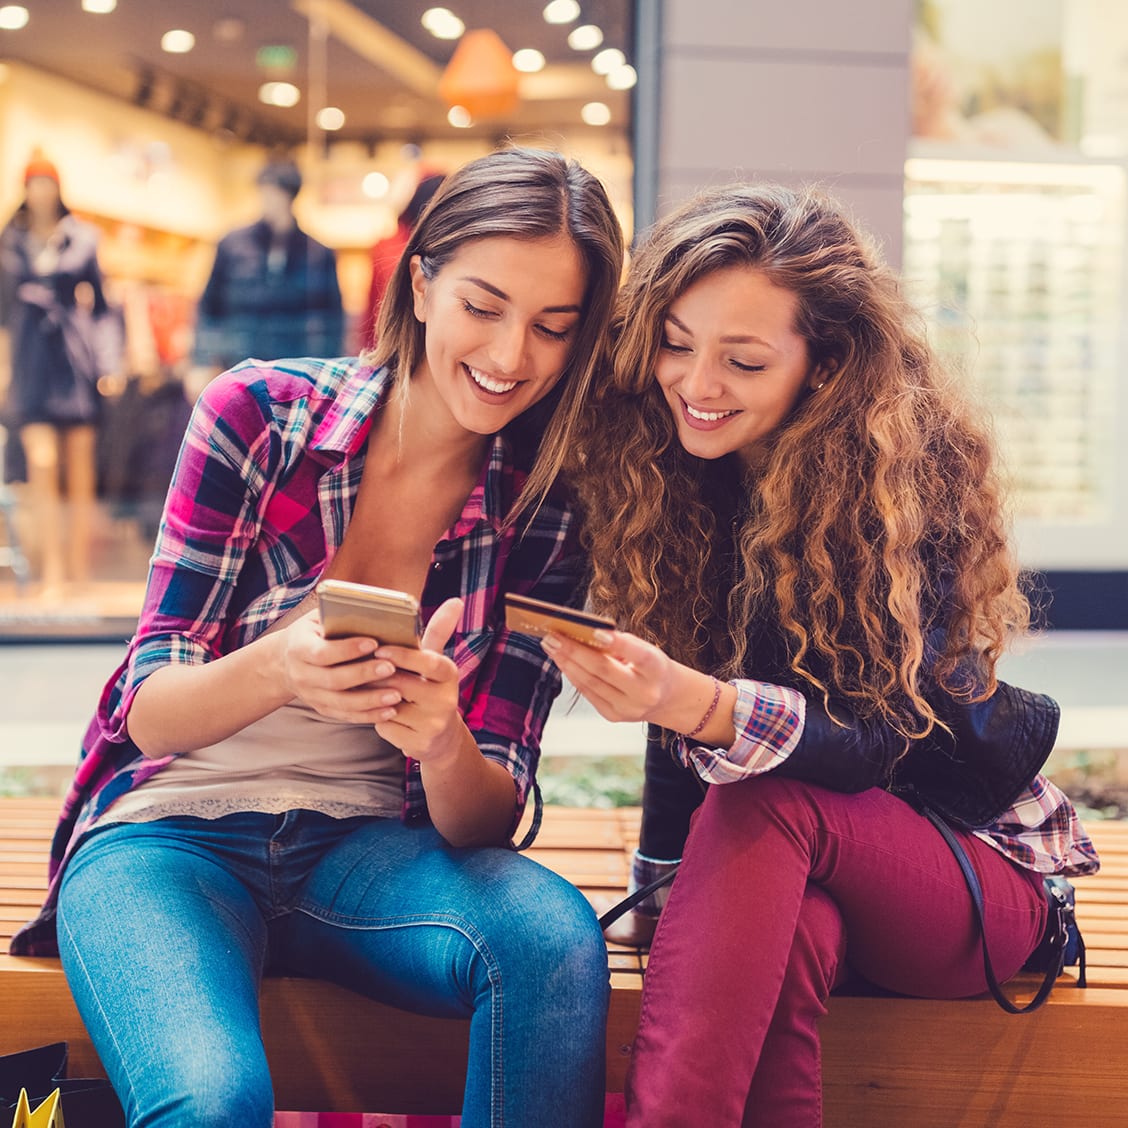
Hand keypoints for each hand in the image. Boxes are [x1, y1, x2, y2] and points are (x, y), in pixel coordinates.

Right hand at [279, 608, 398, 721]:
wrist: (285, 661)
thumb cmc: (312, 633)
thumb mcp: (316, 618)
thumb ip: (338, 616)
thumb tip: (372, 613)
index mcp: (299, 648)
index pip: (322, 652)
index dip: (347, 649)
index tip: (373, 643)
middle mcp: (302, 675)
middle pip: (333, 680)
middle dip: (363, 674)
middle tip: (390, 668)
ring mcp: (311, 695)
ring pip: (341, 703)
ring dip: (370, 701)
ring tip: (396, 695)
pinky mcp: (322, 708)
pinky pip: (345, 715)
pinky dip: (368, 715)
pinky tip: (390, 711)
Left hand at [367, 597, 465, 761]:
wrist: (441, 737)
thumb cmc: (430, 689)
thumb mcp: (435, 662)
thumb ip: (438, 632)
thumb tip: (456, 601)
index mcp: (449, 674)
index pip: (428, 660)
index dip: (403, 655)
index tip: (379, 648)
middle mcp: (447, 699)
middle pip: (402, 683)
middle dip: (377, 676)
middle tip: (357, 668)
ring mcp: (435, 724)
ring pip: (390, 705)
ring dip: (373, 697)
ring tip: (363, 688)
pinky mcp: (420, 744)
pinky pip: (386, 727)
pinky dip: (378, 720)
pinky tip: (379, 713)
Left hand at [543, 628, 731, 742]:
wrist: (668, 698)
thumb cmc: (651, 666)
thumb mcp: (646, 651)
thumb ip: (620, 645)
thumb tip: (581, 635)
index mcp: (656, 669)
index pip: (636, 654)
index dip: (616, 643)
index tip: (594, 630)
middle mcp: (644, 692)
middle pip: (603, 670)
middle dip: (573, 651)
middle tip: (552, 636)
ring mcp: (628, 708)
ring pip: (590, 682)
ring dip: (566, 662)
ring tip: (550, 645)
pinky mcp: (614, 716)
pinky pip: (588, 693)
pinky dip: (573, 675)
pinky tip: (562, 661)